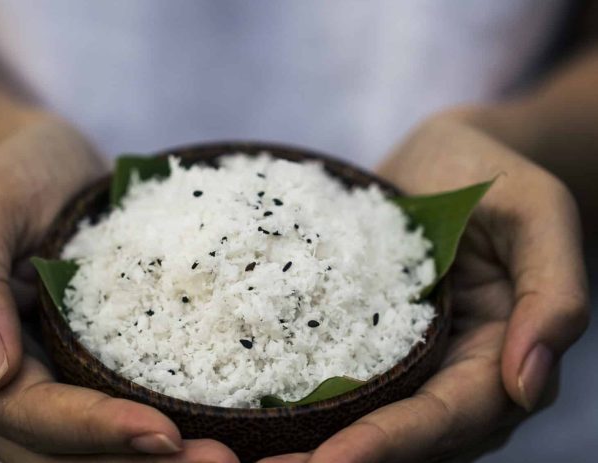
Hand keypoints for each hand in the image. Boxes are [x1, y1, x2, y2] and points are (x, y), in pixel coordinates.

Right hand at [0, 115, 237, 461]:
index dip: (96, 432)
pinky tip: (206, 431)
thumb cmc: (12, 176)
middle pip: (59, 454)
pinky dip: (149, 439)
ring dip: (149, 461)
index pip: (30, 415)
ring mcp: (32, 393)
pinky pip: (107, 425)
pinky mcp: (72, 381)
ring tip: (222, 455)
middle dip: (134, 462)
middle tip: (218, 460)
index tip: (166, 433)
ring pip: (84, 455)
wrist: (40, 169)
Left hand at [259, 115, 588, 461]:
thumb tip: (528, 385)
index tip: (330, 462)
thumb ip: (554, 294)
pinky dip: (301, 398)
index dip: (391, 443)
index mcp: (500, 354)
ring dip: (311, 441)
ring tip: (246, 454)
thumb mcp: (539, 213)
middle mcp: (452, 370)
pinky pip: (338, 375)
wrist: (446, 156)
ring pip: (365, 417)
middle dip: (339, 458)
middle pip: (401, 435)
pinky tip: (249, 404)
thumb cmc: (494, 172)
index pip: (449, 417)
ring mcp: (407, 357)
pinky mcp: (369, 336)